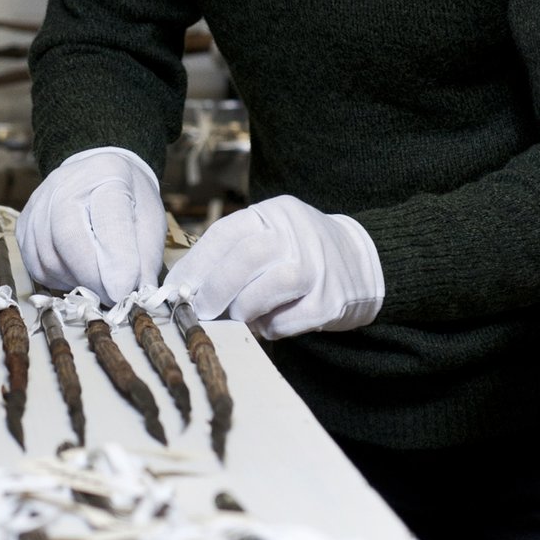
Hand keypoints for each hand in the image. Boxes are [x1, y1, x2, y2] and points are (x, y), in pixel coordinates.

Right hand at [18, 147, 166, 304]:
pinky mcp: (24, 226)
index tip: (124, 290)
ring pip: (49, 259)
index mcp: (107, 173)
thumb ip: (145, 258)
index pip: (108, 219)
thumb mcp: (150, 222)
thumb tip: (132, 295)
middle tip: (113, 297)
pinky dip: (60, 280)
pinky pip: (37, 267)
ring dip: (77, 282)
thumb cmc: (129, 202)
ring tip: (100, 283)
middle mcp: (64, 183)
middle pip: (67, 237)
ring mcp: (38, 204)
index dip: (117, 261)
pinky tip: (79, 274)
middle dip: (92, 278)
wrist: (98, 179)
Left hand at [167, 197, 383, 340]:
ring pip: (270, 286)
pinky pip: (288, 320)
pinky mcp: (331, 301)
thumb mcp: (272, 234)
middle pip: (247, 256)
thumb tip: (186, 288)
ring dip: (243, 308)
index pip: (226, 233)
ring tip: (238, 317)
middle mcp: (298, 233)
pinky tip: (267, 324)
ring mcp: (318, 267)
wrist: (364, 263)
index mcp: (275, 213)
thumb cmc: (302, 252)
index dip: (195, 265)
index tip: (175, 290)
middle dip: (215, 288)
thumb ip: (234, 253)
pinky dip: (269, 327)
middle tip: (200, 310)